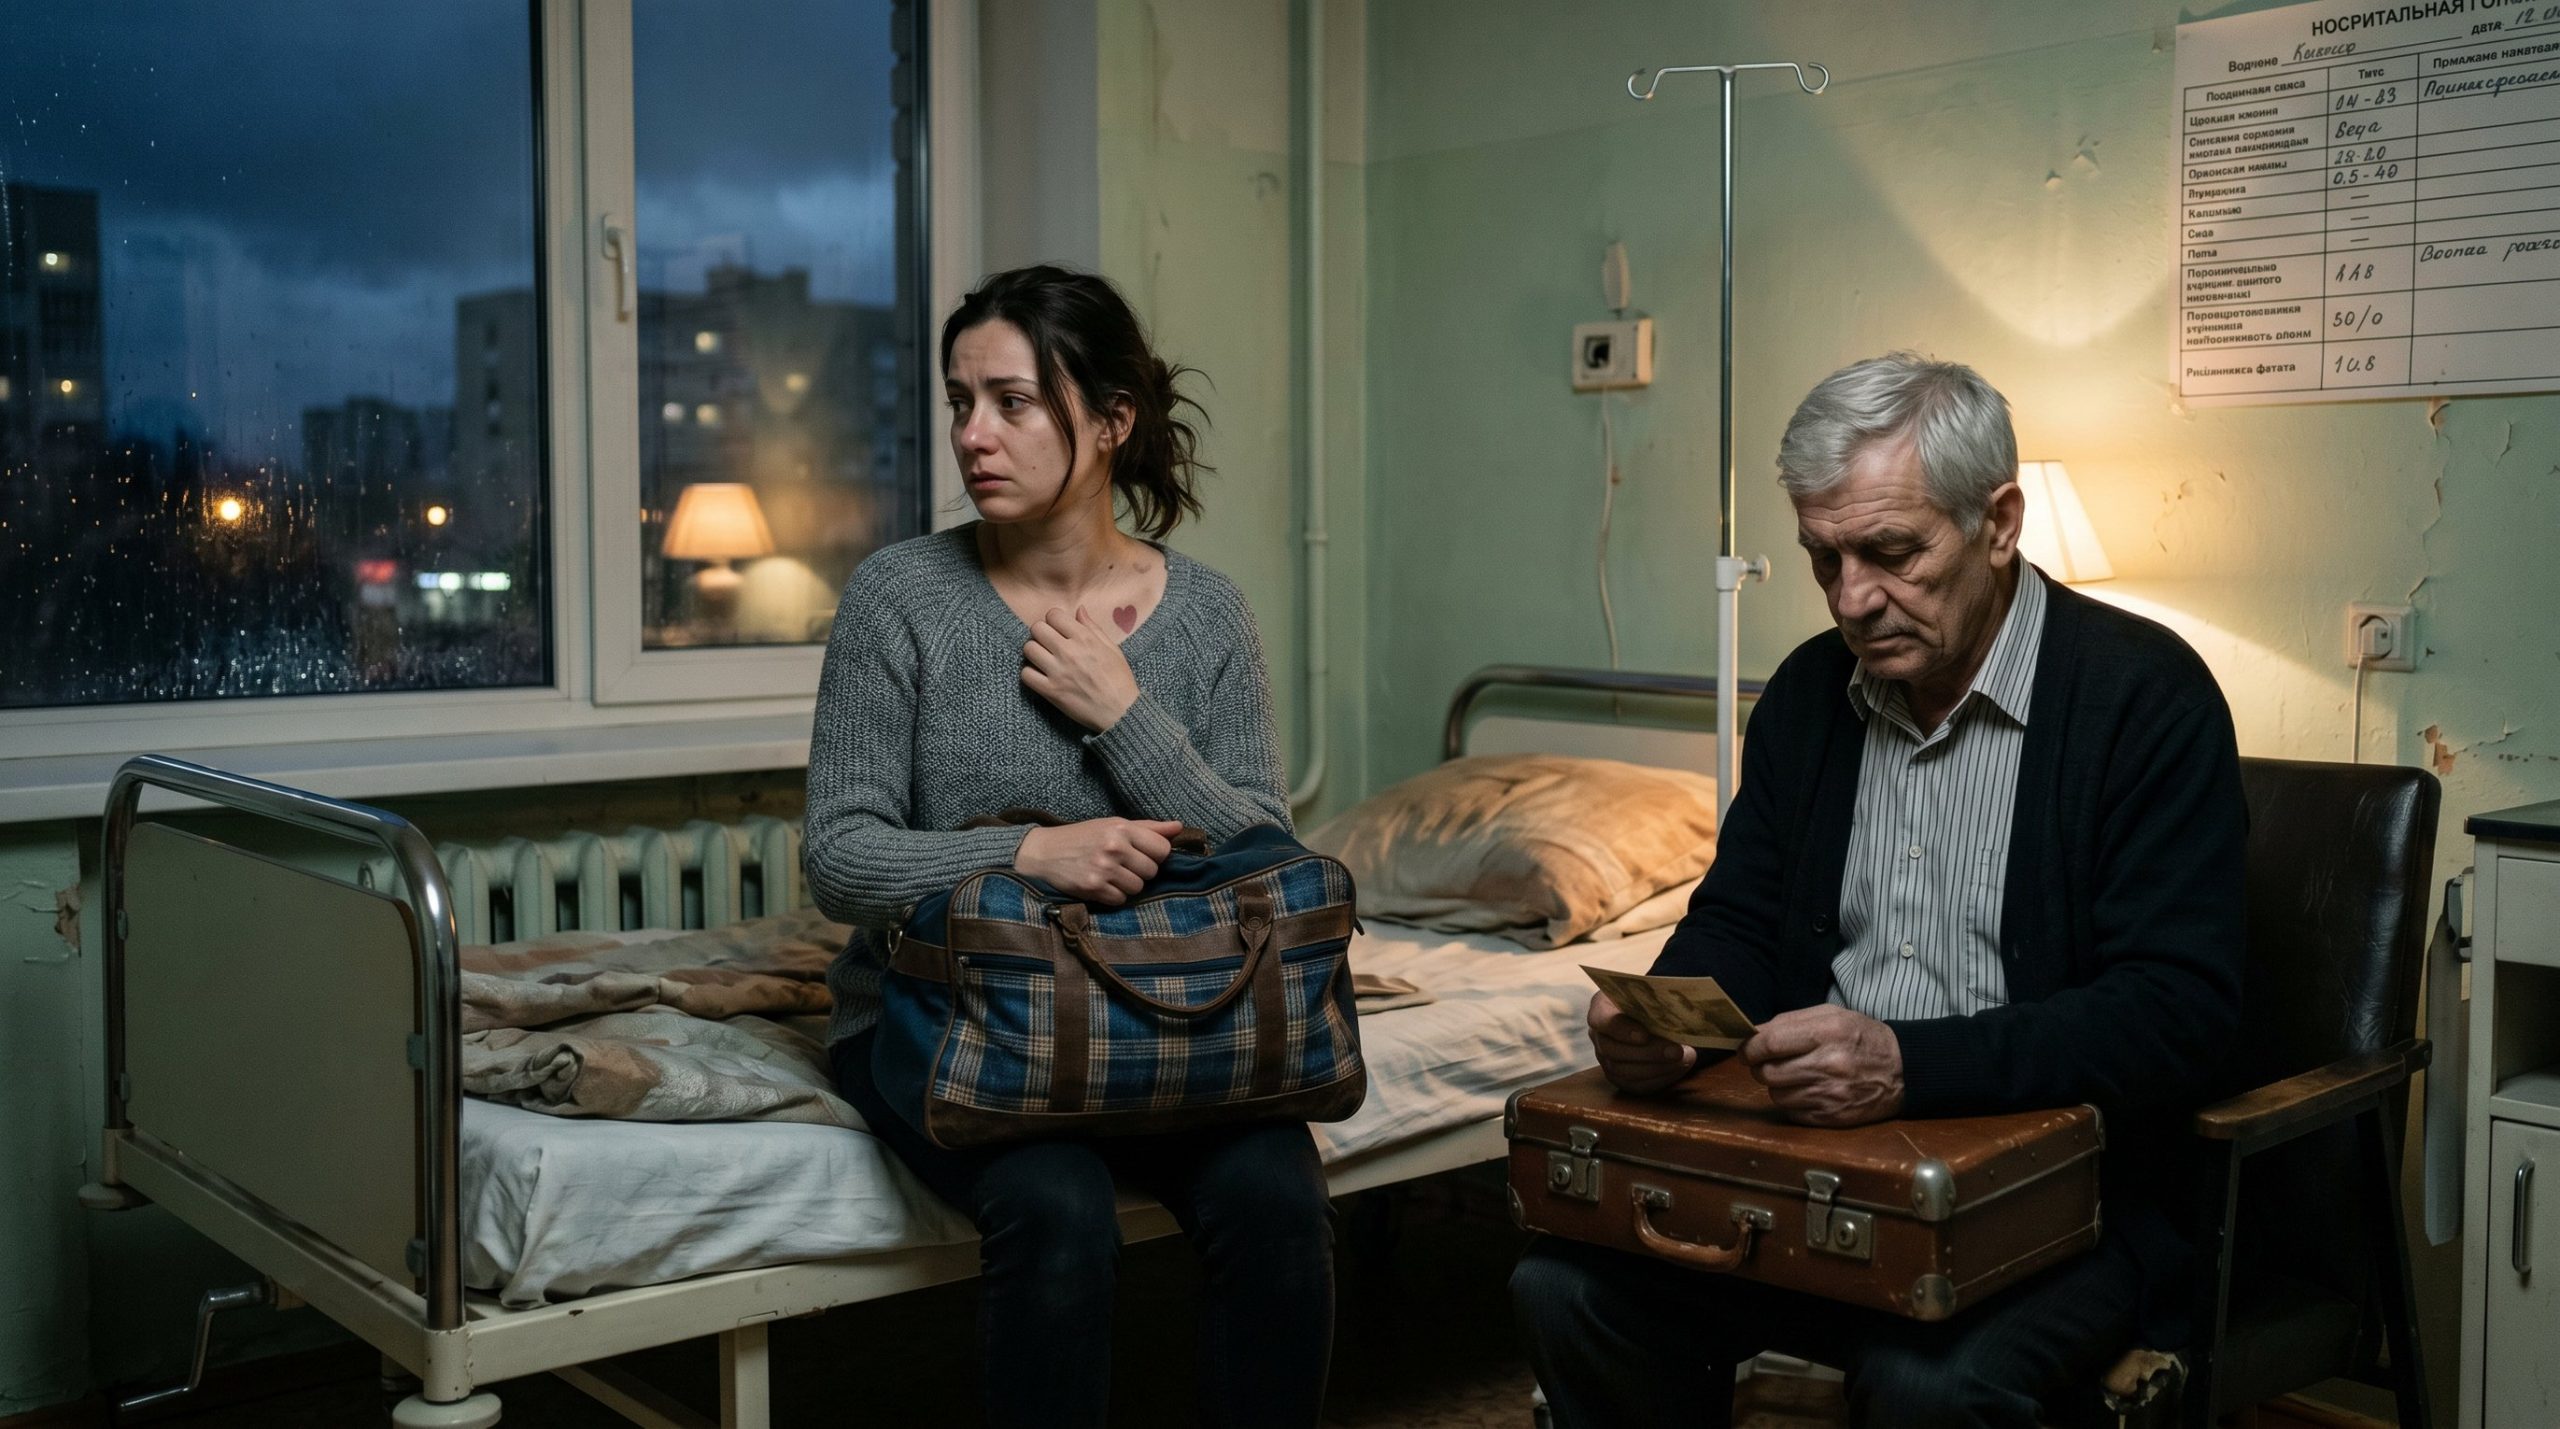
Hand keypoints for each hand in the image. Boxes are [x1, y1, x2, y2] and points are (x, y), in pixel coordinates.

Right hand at [1014, 818, 1185, 904]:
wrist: (1044, 852)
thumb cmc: (1083, 836)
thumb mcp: (1113, 825)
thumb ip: (1148, 828)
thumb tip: (1179, 827)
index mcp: (1122, 828)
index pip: (1163, 849)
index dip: (1155, 855)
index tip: (1142, 854)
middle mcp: (1114, 847)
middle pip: (1152, 871)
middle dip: (1141, 871)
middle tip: (1123, 865)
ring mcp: (1103, 869)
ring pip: (1138, 888)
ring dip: (1127, 885)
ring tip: (1111, 875)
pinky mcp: (1093, 888)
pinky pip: (1120, 900)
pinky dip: (1113, 895)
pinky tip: (1101, 885)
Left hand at [1021, 606, 1141, 732]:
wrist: (1120, 711)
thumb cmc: (1119, 679)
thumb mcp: (1112, 648)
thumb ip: (1093, 627)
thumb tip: (1079, 609)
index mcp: (1084, 638)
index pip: (1053, 615)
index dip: (1054, 620)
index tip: (1058, 629)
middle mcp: (1069, 651)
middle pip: (1037, 629)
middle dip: (1041, 633)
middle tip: (1048, 643)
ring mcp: (1058, 671)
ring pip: (1028, 649)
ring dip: (1034, 652)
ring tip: (1042, 658)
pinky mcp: (1051, 691)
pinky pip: (1026, 675)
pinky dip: (1030, 674)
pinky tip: (1040, 675)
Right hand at [1588, 992, 1698, 1093]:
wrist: (1656, 1019)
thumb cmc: (1653, 1002)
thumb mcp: (1652, 995)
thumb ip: (1658, 1002)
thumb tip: (1679, 1012)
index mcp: (1601, 1008)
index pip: (1601, 1020)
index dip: (1621, 1030)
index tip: (1645, 1035)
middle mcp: (1599, 1035)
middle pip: (1612, 1050)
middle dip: (1648, 1053)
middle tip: (1676, 1051)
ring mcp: (1606, 1059)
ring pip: (1624, 1071)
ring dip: (1657, 1067)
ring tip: (1684, 1058)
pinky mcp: (1620, 1078)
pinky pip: (1636, 1085)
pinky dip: (1660, 1078)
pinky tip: (1679, 1067)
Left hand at [1740, 1005, 1904, 1126]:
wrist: (1904, 1071)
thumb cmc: (1863, 1038)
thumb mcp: (1832, 1015)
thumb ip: (1790, 1021)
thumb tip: (1753, 1034)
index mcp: (1827, 1033)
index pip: (1770, 1043)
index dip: (1749, 1048)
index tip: (1746, 1049)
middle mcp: (1828, 1065)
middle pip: (1767, 1072)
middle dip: (1759, 1067)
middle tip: (1767, 1062)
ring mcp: (1830, 1095)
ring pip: (1776, 1095)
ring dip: (1777, 1085)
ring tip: (1794, 1075)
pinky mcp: (1832, 1118)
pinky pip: (1792, 1112)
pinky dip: (1792, 1102)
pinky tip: (1807, 1090)